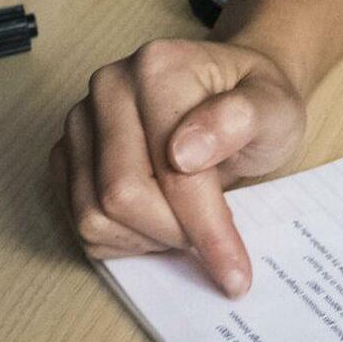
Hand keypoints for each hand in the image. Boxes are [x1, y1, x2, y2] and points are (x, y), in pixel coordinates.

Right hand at [50, 37, 307, 294]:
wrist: (231, 94)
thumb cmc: (255, 103)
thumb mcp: (275, 107)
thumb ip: (240, 121)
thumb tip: (183, 154)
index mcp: (158, 68)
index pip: (171, 171)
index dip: (206, 228)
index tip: (236, 273)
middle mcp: (109, 86)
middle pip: (121, 196)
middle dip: (174, 233)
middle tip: (213, 238)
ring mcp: (81, 120)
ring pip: (93, 214)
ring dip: (146, 239)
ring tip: (185, 224)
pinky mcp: (67, 152)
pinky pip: (78, 220)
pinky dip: (121, 238)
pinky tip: (156, 221)